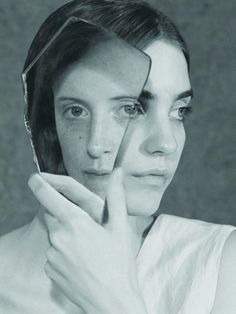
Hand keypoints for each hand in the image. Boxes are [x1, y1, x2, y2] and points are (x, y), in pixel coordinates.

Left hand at [28, 169, 146, 313]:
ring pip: (55, 234)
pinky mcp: (50, 269)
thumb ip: (116, 196)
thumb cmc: (118, 263)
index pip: (47, 195)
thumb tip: (118, 172)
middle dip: (65, 214)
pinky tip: (81, 261)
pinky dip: (63, 251)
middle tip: (86, 227)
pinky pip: (54, 252)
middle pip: (53, 215)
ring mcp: (52, 255)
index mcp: (75, 222)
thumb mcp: (120, 227)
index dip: (38, 183)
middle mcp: (58, 236)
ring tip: (88, 248)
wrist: (111, 302)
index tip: (35, 177)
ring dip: (66, 234)